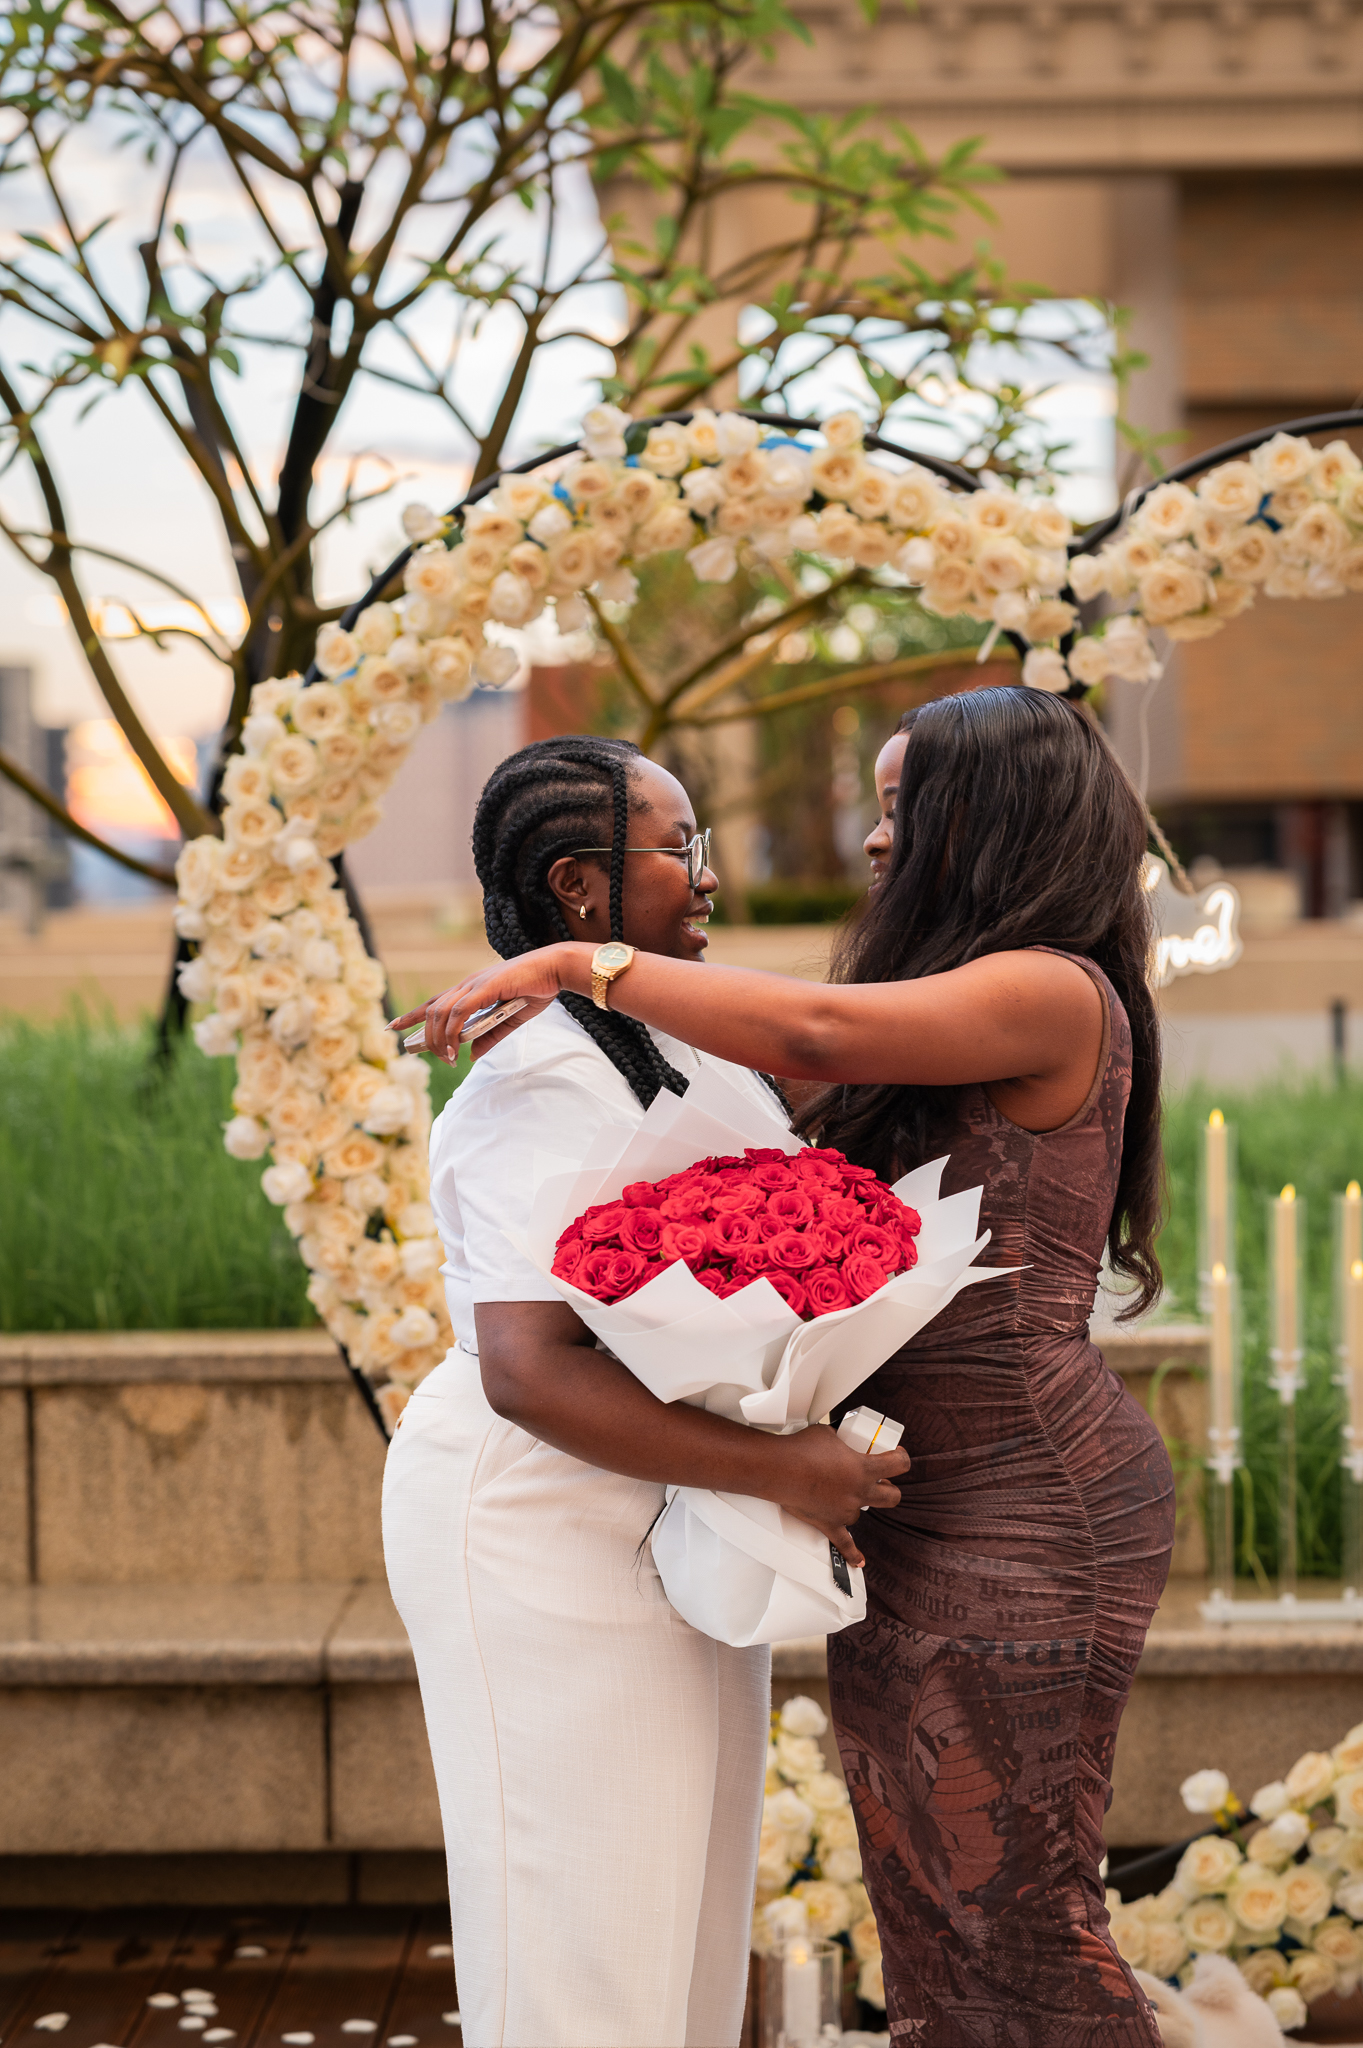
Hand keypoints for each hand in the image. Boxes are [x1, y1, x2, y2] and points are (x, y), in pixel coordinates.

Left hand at [391, 943, 577, 1061]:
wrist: (554, 970)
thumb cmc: (535, 989)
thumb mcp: (509, 1021)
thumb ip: (490, 1037)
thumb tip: (471, 1056)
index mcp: (471, 989)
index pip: (434, 1003)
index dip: (412, 1015)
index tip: (392, 1027)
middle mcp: (467, 985)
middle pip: (433, 1011)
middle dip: (424, 1035)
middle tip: (433, 1057)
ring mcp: (474, 985)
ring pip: (442, 1013)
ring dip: (439, 1038)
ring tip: (445, 1058)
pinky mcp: (484, 987)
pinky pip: (459, 1012)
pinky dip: (453, 1031)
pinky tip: (454, 1048)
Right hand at [771, 1425, 909, 1568]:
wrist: (778, 1469)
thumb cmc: (801, 1450)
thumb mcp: (829, 1434)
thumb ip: (841, 1441)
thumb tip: (841, 1442)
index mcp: (864, 1468)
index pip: (899, 1464)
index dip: (902, 1458)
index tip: (897, 1455)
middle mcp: (859, 1492)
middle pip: (892, 1496)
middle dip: (890, 1488)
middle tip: (880, 1480)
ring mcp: (846, 1510)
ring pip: (863, 1513)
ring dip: (859, 1504)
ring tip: (845, 1494)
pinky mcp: (830, 1524)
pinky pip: (845, 1544)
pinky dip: (852, 1554)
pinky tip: (859, 1561)